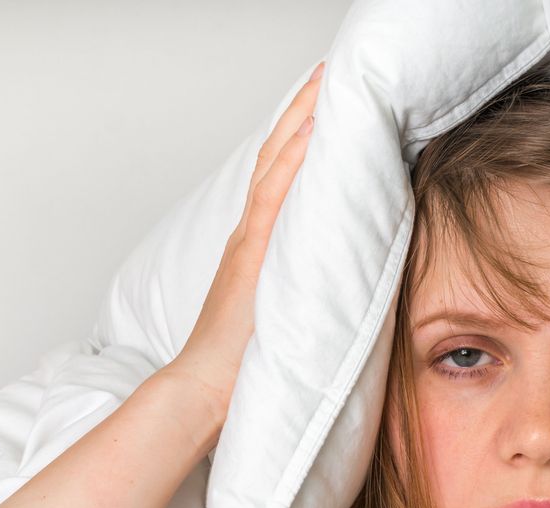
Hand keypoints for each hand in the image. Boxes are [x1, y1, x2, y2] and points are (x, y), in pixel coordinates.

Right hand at [160, 60, 324, 422]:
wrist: (207, 392)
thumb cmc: (245, 364)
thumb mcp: (285, 311)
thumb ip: (305, 287)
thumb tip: (342, 279)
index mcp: (259, 245)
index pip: (281, 176)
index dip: (302, 136)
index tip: (328, 103)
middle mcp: (252, 234)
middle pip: (277, 156)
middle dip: (303, 110)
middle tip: (329, 73)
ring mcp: (251, 242)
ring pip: (277, 164)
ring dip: (302, 119)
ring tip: (328, 82)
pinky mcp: (253, 257)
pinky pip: (276, 197)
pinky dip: (295, 160)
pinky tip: (317, 131)